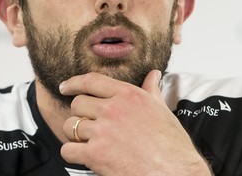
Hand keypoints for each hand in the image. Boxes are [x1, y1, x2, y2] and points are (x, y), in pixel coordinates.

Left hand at [59, 70, 211, 175]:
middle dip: (80, 114)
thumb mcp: (162, 110)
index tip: (66, 86)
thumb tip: (153, 76)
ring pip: (70, 126)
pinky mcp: (95, 154)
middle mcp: (113, 110)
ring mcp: (102, 131)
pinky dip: (73, 154)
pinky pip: (68, 150)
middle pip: (77, 104)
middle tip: (87, 124)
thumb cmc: (171, 145)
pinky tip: (84, 155)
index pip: (92, 81)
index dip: (74, 83)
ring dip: (75, 135)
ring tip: (88, 141)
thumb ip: (152, 90)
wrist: (175, 171)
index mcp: (129, 96)